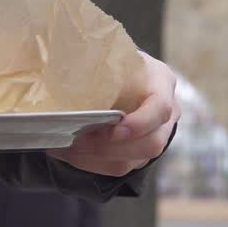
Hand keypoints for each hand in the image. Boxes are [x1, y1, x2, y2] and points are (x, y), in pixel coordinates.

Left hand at [50, 52, 178, 176]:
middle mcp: (167, 113)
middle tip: (78, 140)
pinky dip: (91, 162)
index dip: (139, 124)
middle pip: (151, 143)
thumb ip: (95, 66)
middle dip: (111, 147)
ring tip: (68, 146)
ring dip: (97, 157)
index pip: (160, 109)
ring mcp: (156, 136)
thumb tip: (60, 74)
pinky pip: (119, 166)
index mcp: (160, 83)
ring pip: (134, 160)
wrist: (122, 77)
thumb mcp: (110, 60)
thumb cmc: (114, 66)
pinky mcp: (140, 153)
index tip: (112, 131)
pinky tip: (70, 152)